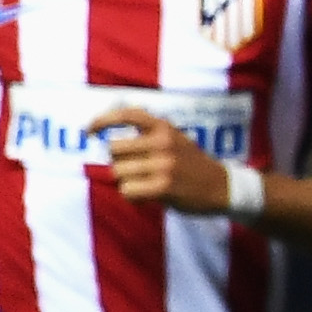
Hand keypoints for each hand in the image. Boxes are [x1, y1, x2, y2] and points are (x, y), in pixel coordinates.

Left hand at [89, 107, 232, 212]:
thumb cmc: (192, 164)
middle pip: (114, 149)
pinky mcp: (164, 187)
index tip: (88, 131)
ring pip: (118, 172)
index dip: (101, 121)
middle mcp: (162, 142)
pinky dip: (131, 196)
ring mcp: (163, 165)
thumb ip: (148, 134)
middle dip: (118, 162)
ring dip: (126, 181)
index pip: (126, 115)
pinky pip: (127, 191)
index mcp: (163, 127)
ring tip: (144, 184)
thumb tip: (109, 140)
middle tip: (134, 170)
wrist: (222, 187)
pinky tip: (145, 197)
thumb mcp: (174, 138)